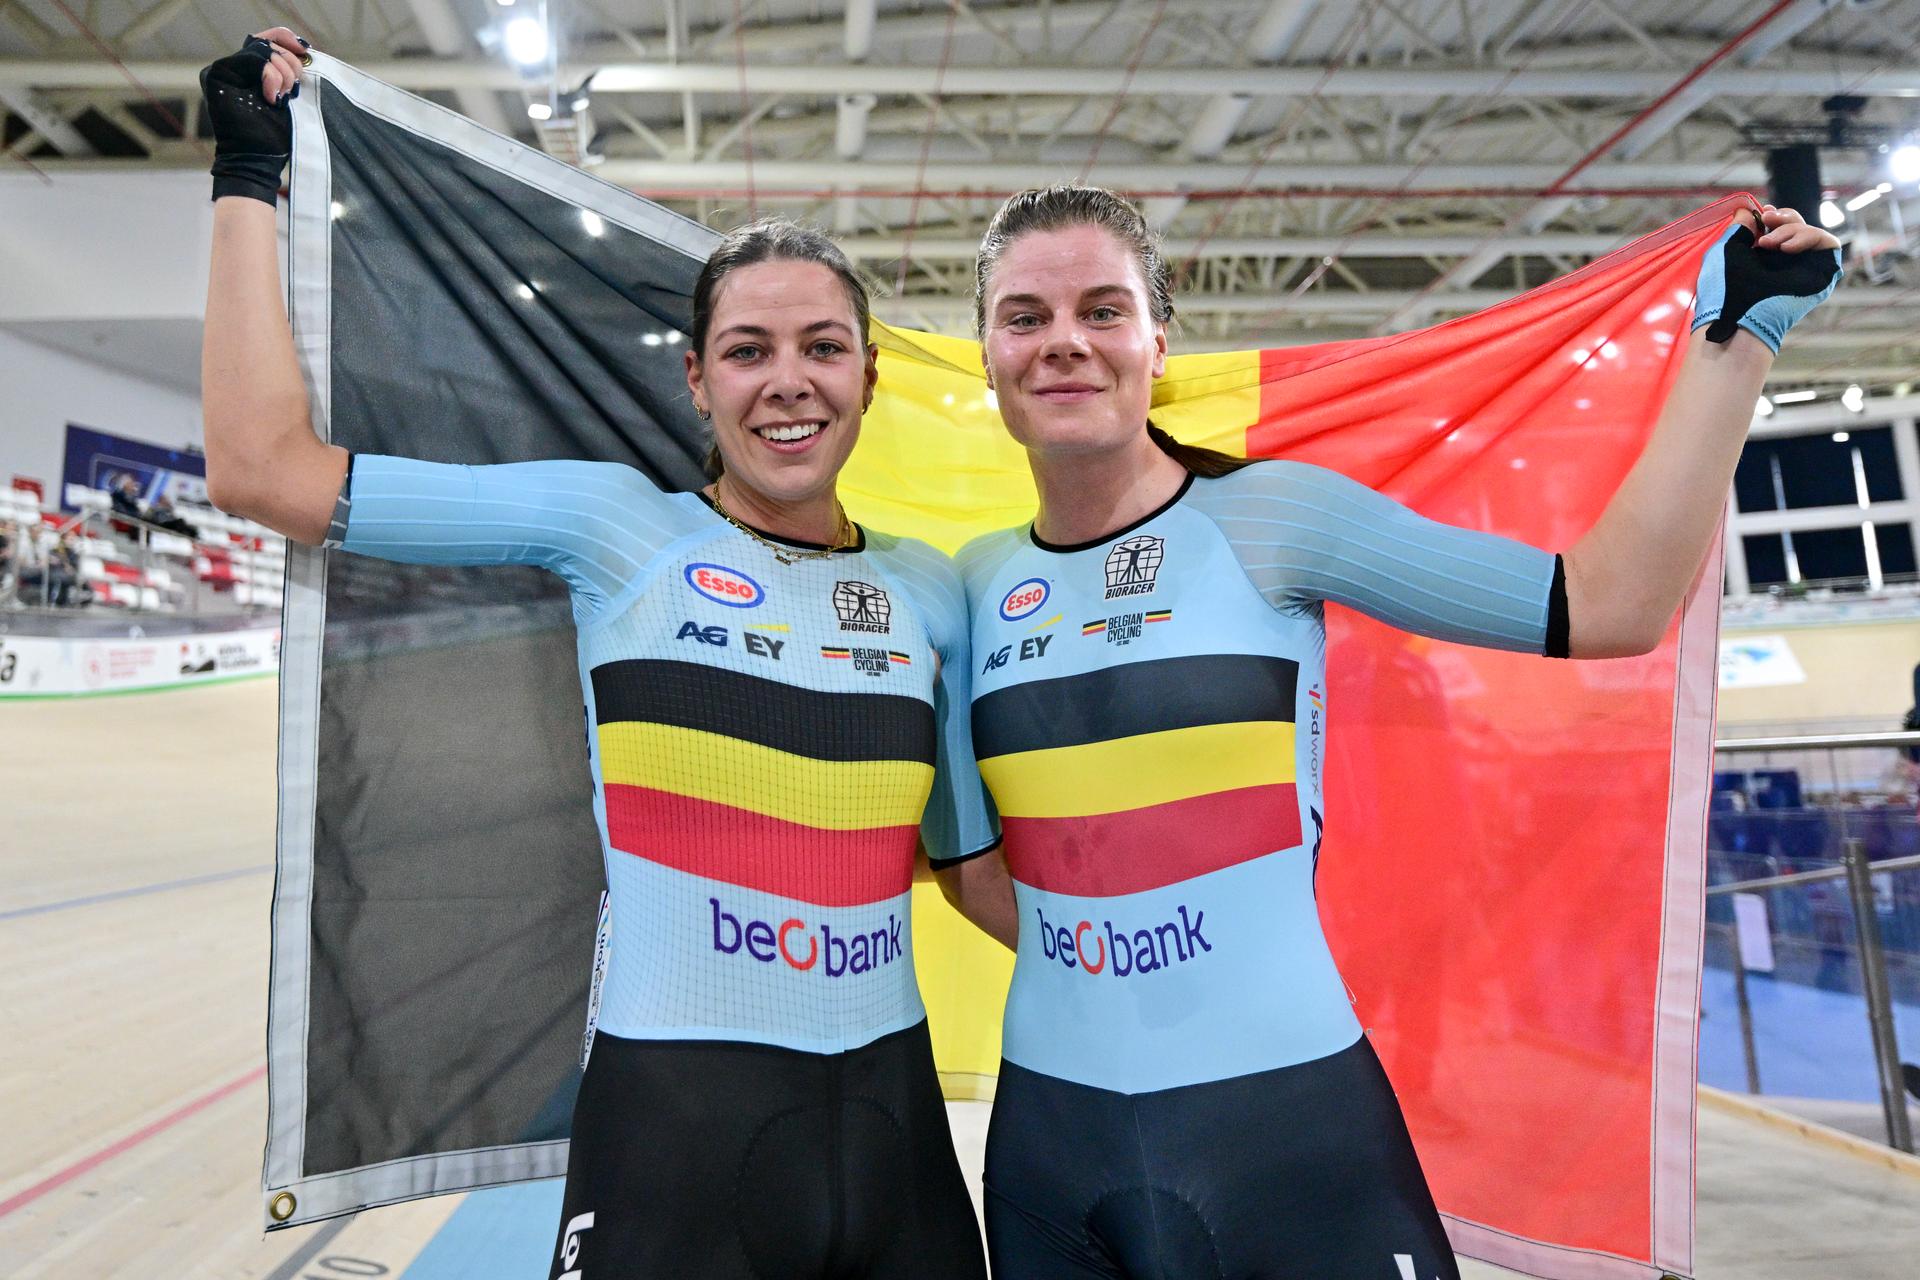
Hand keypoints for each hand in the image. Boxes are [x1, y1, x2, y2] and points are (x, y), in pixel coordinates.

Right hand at [199, 29, 309, 204]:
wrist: (256, 161)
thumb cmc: (274, 138)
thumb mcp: (288, 100)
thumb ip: (289, 75)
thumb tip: (305, 52)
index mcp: (250, 71)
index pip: (268, 40)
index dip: (288, 40)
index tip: (306, 51)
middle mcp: (234, 67)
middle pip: (268, 43)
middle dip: (290, 63)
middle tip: (292, 89)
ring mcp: (224, 69)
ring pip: (261, 49)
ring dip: (282, 73)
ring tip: (282, 97)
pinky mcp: (218, 74)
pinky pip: (252, 59)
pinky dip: (270, 76)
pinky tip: (272, 98)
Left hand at [1692, 203, 1841, 353]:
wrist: (1735, 316)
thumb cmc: (1724, 288)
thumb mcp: (1726, 249)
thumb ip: (1739, 227)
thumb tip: (1748, 210)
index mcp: (1763, 257)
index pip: (1779, 228)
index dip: (1776, 216)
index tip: (1765, 212)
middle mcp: (1785, 262)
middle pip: (1798, 225)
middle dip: (1784, 217)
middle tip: (1768, 219)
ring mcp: (1804, 268)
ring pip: (1811, 232)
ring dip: (1791, 229)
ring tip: (1769, 244)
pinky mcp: (1821, 274)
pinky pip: (1827, 243)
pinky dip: (1810, 236)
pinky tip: (1787, 248)